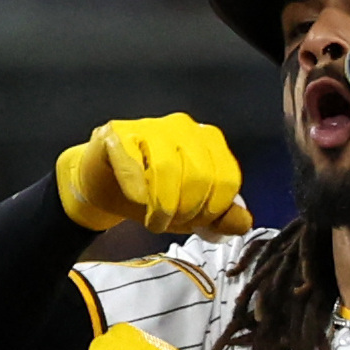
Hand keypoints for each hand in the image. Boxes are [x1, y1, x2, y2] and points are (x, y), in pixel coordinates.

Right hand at [55, 115, 252, 237]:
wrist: (105, 185)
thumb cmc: (152, 193)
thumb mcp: (192, 211)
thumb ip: (220, 216)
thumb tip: (243, 223)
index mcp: (208, 141)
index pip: (227, 178)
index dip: (213, 209)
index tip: (196, 222)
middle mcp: (183, 127)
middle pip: (200, 176)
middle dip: (187, 210)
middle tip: (171, 223)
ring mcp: (150, 126)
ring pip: (168, 169)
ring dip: (162, 205)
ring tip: (154, 220)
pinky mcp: (117, 134)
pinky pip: (133, 165)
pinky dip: (137, 190)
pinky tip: (135, 199)